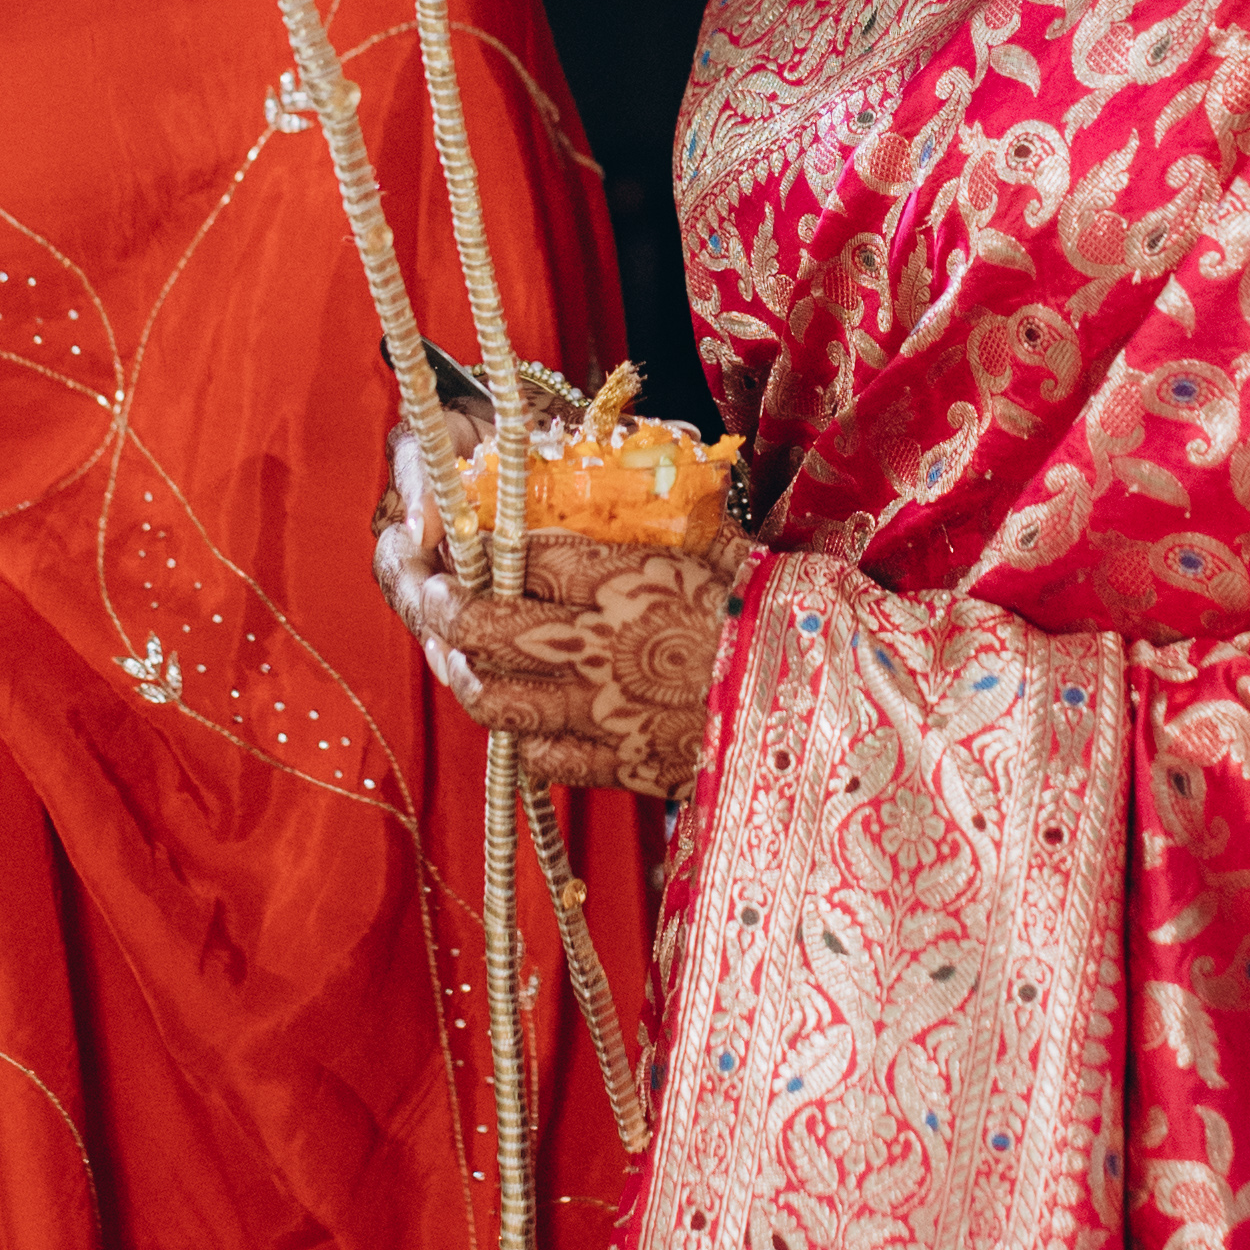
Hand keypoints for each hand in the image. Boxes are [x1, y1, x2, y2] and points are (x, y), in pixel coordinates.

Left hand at [368, 411, 748, 793]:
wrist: (814, 698)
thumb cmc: (777, 609)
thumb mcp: (722, 544)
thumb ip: (667, 522)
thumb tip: (637, 486)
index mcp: (618, 577)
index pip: (520, 553)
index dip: (487, 545)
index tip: (474, 540)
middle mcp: (590, 643)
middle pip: (481, 625)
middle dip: (444, 607)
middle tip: (436, 594)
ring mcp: (596, 710)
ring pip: (493, 697)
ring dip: (468, 676)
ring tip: (465, 662)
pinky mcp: (615, 763)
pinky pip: (539, 755)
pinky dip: (521, 738)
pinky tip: (526, 722)